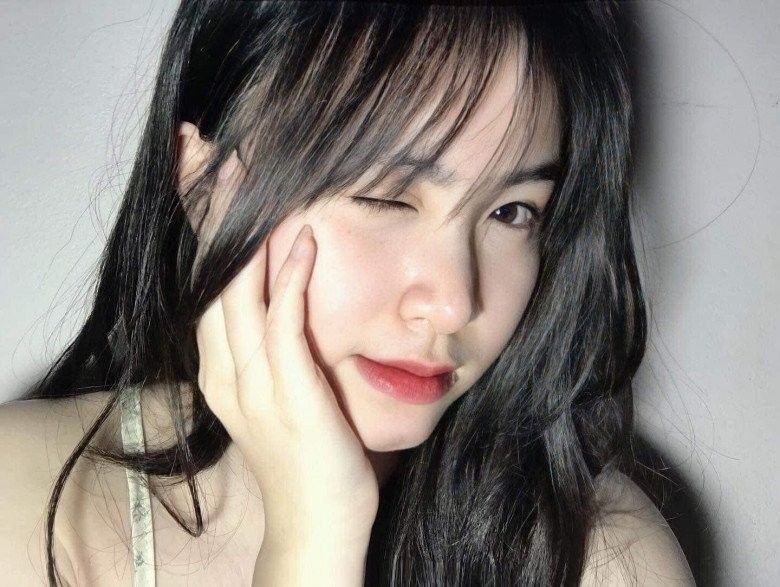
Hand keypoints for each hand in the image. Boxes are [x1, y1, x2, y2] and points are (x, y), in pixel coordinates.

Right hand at [195, 153, 378, 552]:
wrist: (317, 524)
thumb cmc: (309, 453)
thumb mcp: (282, 388)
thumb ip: (276, 342)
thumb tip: (289, 287)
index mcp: (221, 365)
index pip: (207, 279)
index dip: (202, 224)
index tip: (202, 170)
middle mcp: (226, 369)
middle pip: (210, 274)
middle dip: (206, 209)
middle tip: (203, 148)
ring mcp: (254, 385)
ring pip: (238, 293)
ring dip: (242, 230)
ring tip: (245, 169)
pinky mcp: (289, 398)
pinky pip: (284, 330)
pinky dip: (290, 282)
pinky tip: (302, 240)